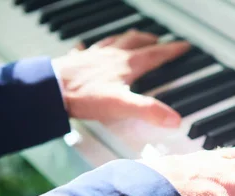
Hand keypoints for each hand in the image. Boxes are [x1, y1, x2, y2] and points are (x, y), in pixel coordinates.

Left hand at [52, 30, 189, 126]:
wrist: (51, 90)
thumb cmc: (84, 96)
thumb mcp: (123, 106)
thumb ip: (149, 111)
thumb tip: (174, 118)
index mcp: (126, 65)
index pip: (154, 55)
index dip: (171, 50)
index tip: (183, 45)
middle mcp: (111, 57)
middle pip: (135, 42)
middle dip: (150, 40)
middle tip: (159, 39)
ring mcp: (93, 57)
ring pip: (113, 42)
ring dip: (124, 38)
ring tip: (130, 37)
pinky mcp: (76, 62)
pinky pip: (85, 50)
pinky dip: (89, 48)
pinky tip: (85, 47)